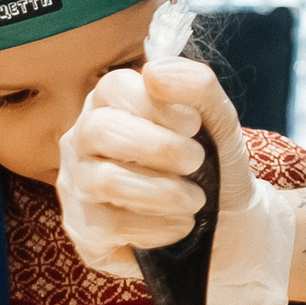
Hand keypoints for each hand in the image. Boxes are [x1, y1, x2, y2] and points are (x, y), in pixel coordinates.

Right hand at [57, 59, 290, 304]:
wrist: (228, 222)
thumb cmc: (213, 163)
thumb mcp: (218, 121)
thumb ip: (196, 86)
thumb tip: (154, 71)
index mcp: (112, 105)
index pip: (114, 87)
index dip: (156, 105)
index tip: (193, 125)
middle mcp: (82, 142)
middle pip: (100, 131)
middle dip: (159, 147)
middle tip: (196, 161)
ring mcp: (77, 188)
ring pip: (105, 181)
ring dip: (164, 191)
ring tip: (195, 198)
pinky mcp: (83, 232)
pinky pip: (109, 227)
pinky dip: (158, 227)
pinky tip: (180, 225)